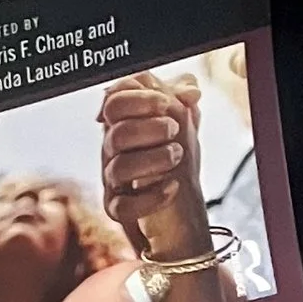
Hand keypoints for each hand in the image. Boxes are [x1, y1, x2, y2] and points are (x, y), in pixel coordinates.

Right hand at [100, 72, 223, 301]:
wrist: (182, 206)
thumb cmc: (175, 155)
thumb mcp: (182, 117)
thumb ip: (184, 94)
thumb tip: (190, 91)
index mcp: (123, 122)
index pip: (114, 100)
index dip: (139, 98)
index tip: (166, 103)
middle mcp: (112, 150)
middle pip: (116, 133)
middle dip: (149, 128)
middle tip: (174, 130)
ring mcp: (113, 180)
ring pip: (118, 168)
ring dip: (153, 160)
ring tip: (177, 155)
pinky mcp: (118, 209)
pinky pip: (123, 207)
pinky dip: (150, 198)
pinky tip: (172, 188)